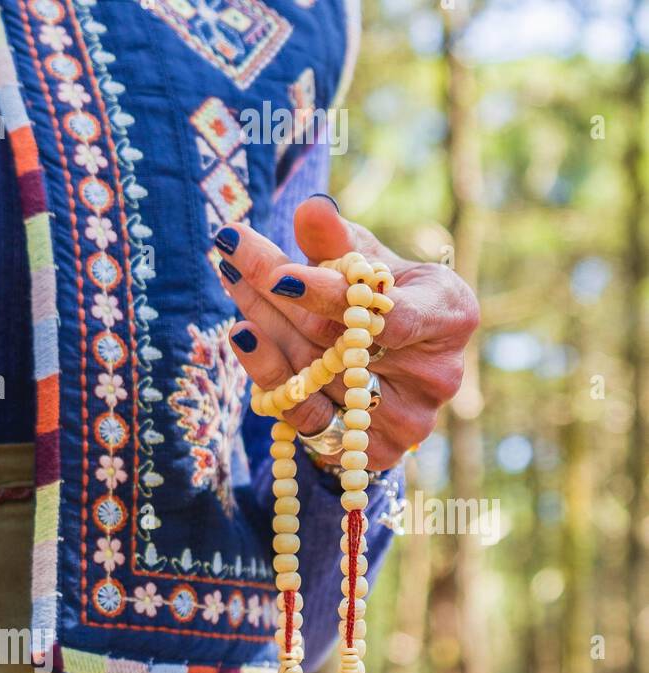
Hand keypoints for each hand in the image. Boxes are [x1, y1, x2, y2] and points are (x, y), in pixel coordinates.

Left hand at [216, 194, 479, 468]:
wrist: (397, 373)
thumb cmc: (385, 303)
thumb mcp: (370, 263)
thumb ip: (341, 239)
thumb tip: (310, 208)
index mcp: (451, 316)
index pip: (381, 310)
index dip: (325, 292)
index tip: (274, 270)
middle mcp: (437, 375)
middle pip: (336, 339)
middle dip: (276, 293)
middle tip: (233, 257)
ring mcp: (407, 421)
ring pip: (313, 375)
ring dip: (262, 327)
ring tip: (232, 282)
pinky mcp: (373, 454)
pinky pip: (305, 416)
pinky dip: (268, 373)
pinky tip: (242, 335)